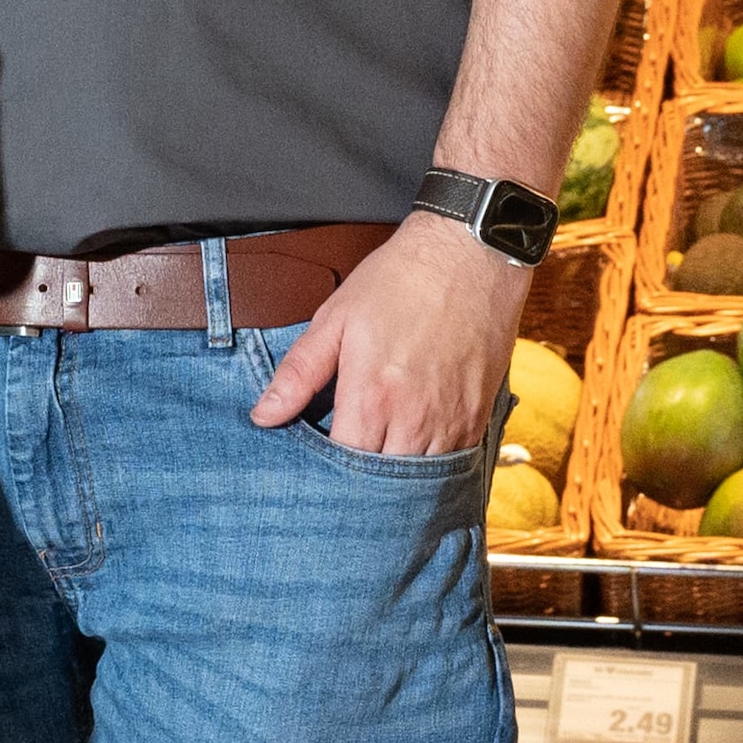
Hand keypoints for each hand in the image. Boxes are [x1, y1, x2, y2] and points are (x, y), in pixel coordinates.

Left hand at [250, 218, 522, 457]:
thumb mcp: (336, 319)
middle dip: (361, 487)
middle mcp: (414, 418)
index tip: (313, 472)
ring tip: (376, 470)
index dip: (326, 476)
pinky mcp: (479, 416)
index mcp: (371, 397)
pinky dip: (431, 466)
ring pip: (421, 480)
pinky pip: (453, 463)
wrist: (471, 255)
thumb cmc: (399, 281)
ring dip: (397, 480)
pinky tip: (412, 452)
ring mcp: (452, 420)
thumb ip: (299, 373)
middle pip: (383, 484)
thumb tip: (263, 416)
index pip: (343, 467)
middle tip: (342, 480)